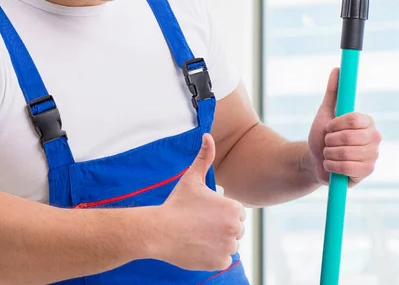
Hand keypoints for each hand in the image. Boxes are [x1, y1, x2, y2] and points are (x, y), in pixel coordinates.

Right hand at [153, 134, 245, 271]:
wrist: (161, 231)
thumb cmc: (177, 203)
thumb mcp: (192, 177)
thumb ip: (204, 156)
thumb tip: (207, 135)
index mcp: (233, 209)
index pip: (237, 212)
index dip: (222, 211)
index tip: (206, 212)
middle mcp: (235, 229)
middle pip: (235, 228)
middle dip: (222, 226)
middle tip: (201, 223)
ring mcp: (228, 248)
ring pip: (230, 244)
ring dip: (219, 240)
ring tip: (200, 233)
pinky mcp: (220, 263)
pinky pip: (223, 259)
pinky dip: (214, 255)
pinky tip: (199, 246)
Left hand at [307, 68, 381, 186]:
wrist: (315, 160)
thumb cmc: (322, 135)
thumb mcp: (325, 112)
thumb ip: (333, 92)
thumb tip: (337, 69)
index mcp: (366, 121)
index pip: (355, 119)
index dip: (337, 124)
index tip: (328, 127)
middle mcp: (374, 138)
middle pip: (351, 137)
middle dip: (331, 140)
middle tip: (327, 141)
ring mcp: (372, 156)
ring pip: (348, 153)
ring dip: (330, 153)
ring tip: (328, 153)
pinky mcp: (367, 172)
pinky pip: (348, 168)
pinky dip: (333, 166)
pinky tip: (331, 165)